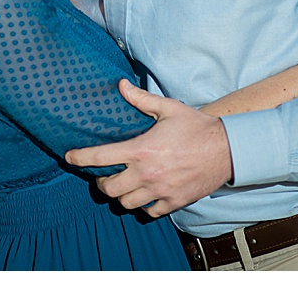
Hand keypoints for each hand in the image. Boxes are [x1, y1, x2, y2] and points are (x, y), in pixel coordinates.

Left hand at [65, 79, 232, 216]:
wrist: (227, 149)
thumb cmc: (196, 126)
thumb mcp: (168, 108)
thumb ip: (141, 99)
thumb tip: (121, 85)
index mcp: (142, 149)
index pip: (100, 157)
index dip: (80, 158)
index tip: (69, 157)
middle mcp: (147, 173)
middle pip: (109, 188)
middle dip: (100, 183)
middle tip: (102, 175)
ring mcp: (160, 191)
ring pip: (126, 203)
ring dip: (120, 195)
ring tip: (122, 185)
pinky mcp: (174, 202)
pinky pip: (149, 212)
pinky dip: (143, 206)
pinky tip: (144, 195)